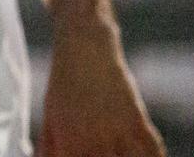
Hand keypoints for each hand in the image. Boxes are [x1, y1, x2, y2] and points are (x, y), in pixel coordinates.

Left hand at [39, 0, 164, 155]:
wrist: (87, 47)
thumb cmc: (64, 87)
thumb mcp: (51, 123)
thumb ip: (50, 154)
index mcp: (70, 145)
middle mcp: (98, 144)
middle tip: (101, 156)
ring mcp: (123, 137)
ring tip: (118, 154)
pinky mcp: (143, 129)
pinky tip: (143, 155)